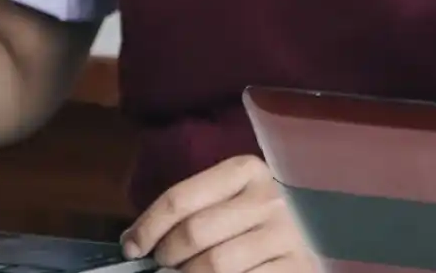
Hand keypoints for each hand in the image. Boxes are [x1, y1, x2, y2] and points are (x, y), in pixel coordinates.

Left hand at [127, 154, 312, 272]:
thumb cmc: (250, 227)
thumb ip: (184, 215)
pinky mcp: (296, 267)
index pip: (180, 199)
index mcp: (246, 171)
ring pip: (214, 264)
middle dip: (166, 255)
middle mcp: (269, 198)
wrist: (303, 247)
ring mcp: (286, 235)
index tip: (132, 249)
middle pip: (194, 232)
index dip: (148, 228)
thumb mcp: (221, 206)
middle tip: (161, 266)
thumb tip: (132, 243)